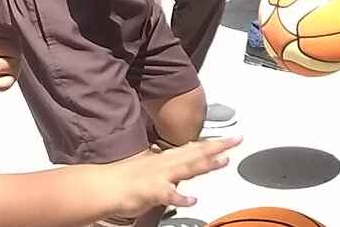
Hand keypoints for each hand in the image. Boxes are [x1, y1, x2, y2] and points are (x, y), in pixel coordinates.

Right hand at [109, 137, 240, 215]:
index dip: (213, 143)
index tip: (230, 138)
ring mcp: (159, 176)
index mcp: (166, 158)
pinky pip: (167, 195)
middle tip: (237, 140)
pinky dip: (180, 198)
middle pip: (196, 153)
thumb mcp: (152, 167)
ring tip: (223, 161)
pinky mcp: (151, 192)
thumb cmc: (125, 179)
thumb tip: (184, 161)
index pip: (194, 148)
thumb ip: (171, 165)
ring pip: (186, 168)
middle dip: (218, 146)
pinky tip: (192, 200)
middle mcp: (166, 163)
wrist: (102, 186)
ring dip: (205, 164)